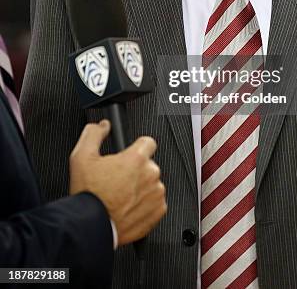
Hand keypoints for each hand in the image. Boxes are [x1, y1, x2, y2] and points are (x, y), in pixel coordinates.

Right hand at [69, 120, 166, 244]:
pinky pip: (156, 202)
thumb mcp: (81, 157)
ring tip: (121, 196)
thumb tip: (102, 126)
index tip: (130, 155)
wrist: (90, 227)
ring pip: (152, 183)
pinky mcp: (158, 211)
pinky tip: (128, 207)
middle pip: (148, 164)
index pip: (148, 142)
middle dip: (136, 170)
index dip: (137, 147)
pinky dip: (145, 204)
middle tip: (118, 180)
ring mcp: (156, 194)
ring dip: (141, 187)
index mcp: (136, 158)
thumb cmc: (88, 195)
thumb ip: (93, 134)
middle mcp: (150, 174)